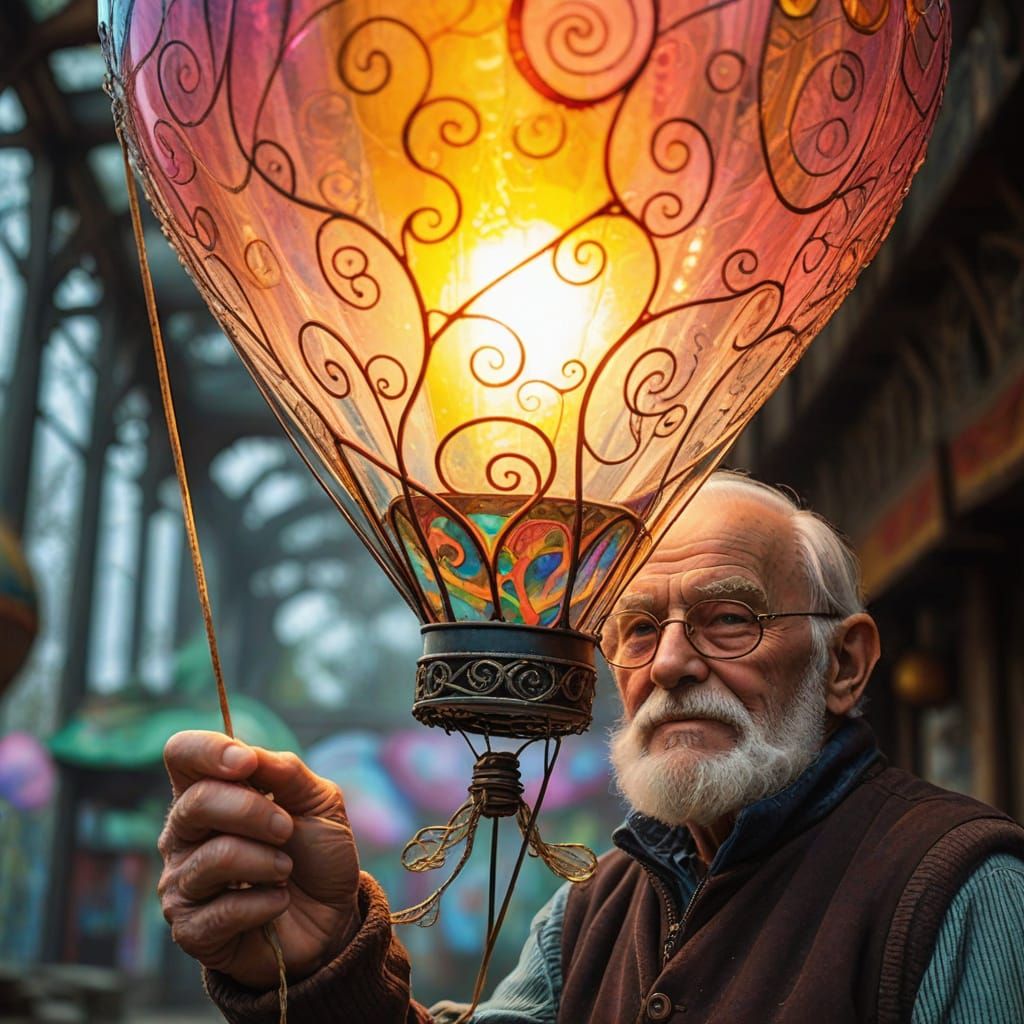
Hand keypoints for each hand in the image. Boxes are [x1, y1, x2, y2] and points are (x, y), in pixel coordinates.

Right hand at [158, 730, 360, 989]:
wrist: (332, 915)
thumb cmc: (316, 852)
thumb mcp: (318, 801)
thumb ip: (285, 772)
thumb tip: (248, 754)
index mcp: (211, 790)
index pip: (181, 754)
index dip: (208, 751)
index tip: (247, 764)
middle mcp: (184, 833)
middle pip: (196, 802)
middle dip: (254, 811)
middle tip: (286, 829)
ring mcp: (182, 882)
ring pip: (215, 857)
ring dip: (267, 861)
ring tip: (285, 869)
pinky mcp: (191, 929)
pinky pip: (223, 910)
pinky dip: (266, 902)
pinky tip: (277, 902)